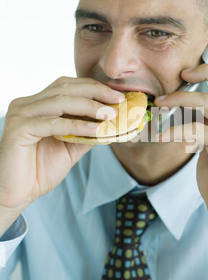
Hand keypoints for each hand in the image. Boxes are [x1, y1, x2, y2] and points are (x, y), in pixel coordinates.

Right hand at [0, 76, 124, 234]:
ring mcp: (21, 113)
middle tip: (119, 100)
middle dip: (96, 92)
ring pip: (60, 102)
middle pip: (66, 88)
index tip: (119, 95)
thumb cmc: (40, 170)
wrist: (16, 193)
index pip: (69, 86)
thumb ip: (89, 132)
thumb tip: (115, 122)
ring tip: (111, 114)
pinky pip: (53, 123)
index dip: (95, 88)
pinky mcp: (18, 128)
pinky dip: (76, 125)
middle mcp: (27, 103)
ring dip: (89, 107)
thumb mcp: (71, 147)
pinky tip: (95, 130)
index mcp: (38, 103)